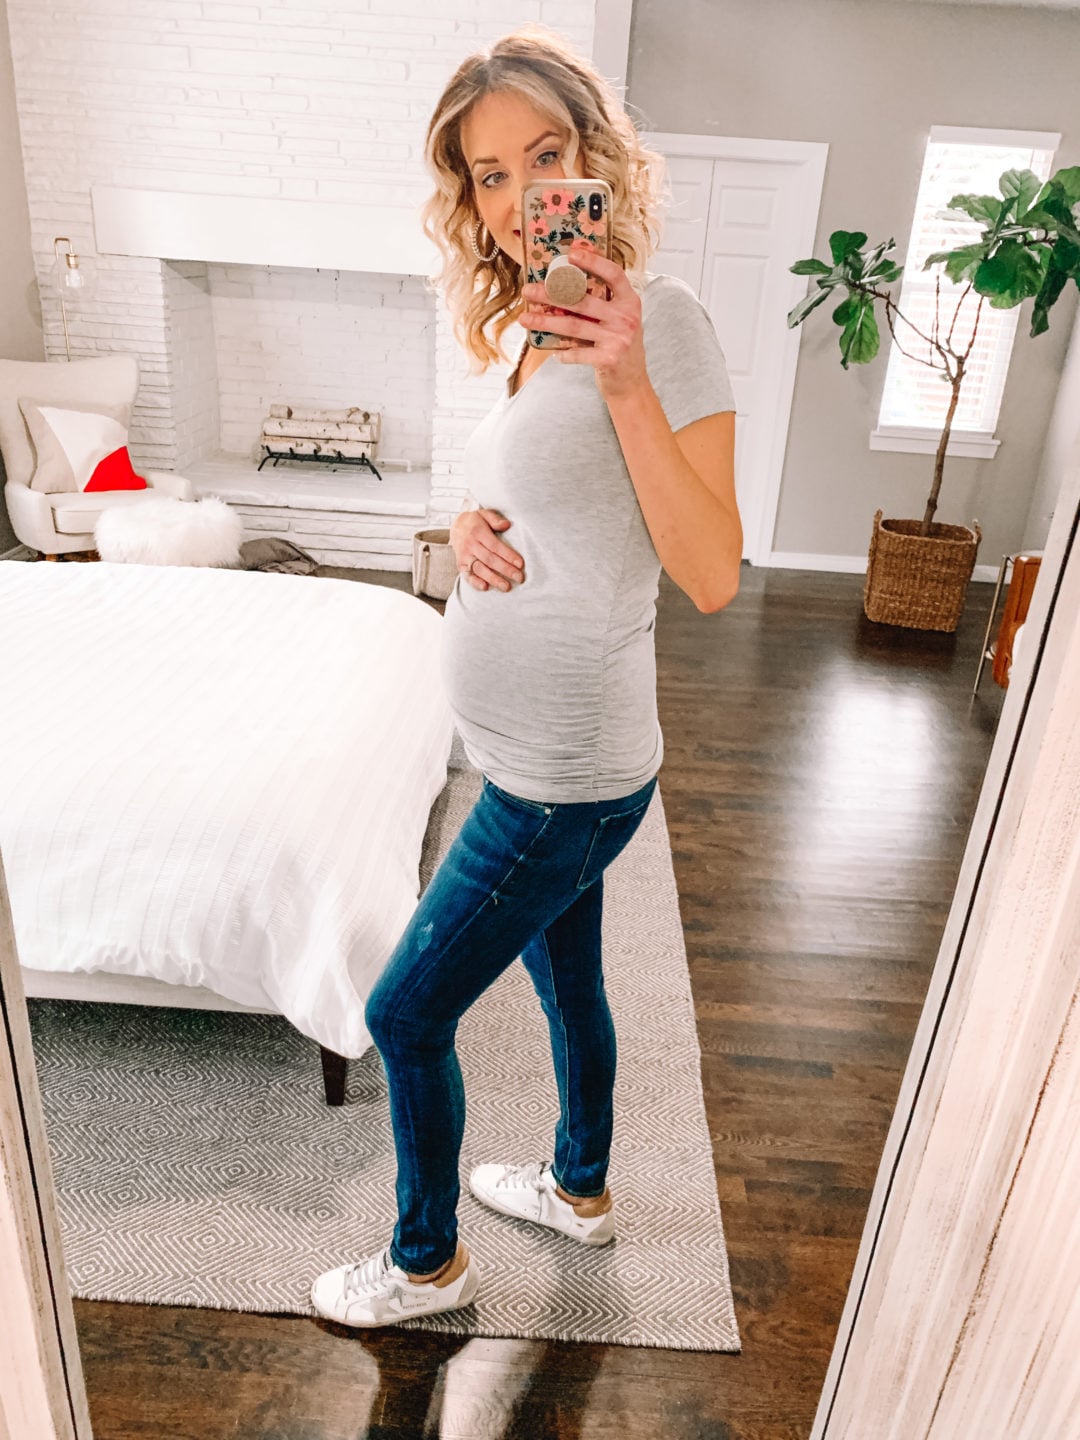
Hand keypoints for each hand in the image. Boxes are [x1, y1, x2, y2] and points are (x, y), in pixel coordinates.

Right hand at [450, 507, 525, 591]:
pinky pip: (467, 575)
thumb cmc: (475, 521)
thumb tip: (507, 524)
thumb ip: (495, 519)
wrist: (456, 526)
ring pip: (480, 569)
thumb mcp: (484, 514)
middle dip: (505, 570)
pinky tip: (486, 587)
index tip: (520, 564)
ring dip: (493, 579)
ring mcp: (464, 556)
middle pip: (490, 559)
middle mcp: (470, 545)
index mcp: (478, 532)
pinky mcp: (460, 564)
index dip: (508, 555)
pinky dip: (475, 583)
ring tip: (506, 587)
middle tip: (519, 578)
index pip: (495, 546)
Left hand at [519, 240, 648, 401]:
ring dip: (546, 322)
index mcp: (630, 302)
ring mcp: (618, 339)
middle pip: (583, 301)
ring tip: (525, 319)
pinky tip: (553, 351)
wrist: (631, 382)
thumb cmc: (619, 345)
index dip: (594, 262)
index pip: (613, 275)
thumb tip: (566, 281)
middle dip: (551, 294)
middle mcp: (626, 318)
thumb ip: (602, 301)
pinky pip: (577, 352)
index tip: (572, 254)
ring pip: (573, 326)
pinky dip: (562, 352)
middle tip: (528, 290)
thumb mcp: (619, 319)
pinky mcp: (609, 359)